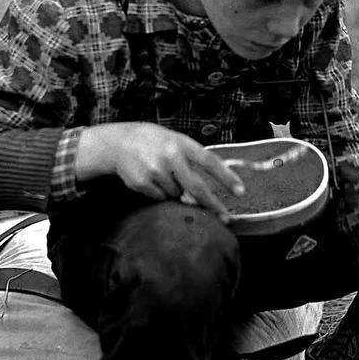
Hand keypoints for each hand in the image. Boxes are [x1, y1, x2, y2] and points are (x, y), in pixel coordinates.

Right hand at [75, 122, 244, 220]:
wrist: (119, 142)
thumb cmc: (153, 142)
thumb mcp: (174, 142)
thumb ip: (190, 163)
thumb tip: (199, 195)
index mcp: (182, 144)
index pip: (209, 161)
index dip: (226, 177)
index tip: (240, 191)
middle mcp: (170, 156)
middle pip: (196, 187)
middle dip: (212, 204)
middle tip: (225, 217)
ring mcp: (155, 170)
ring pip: (176, 194)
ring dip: (175, 190)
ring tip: (162, 173)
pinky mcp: (142, 183)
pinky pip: (160, 197)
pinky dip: (159, 192)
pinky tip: (150, 178)